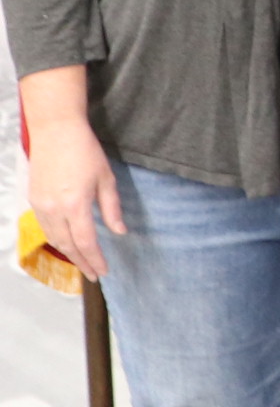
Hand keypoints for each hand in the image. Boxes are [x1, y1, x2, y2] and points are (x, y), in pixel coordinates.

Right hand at [22, 113, 121, 277]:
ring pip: (54, 238)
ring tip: (83, 264)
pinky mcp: (34, 199)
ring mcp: (40, 205)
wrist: (55, 131)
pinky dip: (57, 239)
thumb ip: (112, 208)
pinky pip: (45, 227)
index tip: (104, 272)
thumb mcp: (107, 179)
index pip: (86, 242)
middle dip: (82, 262)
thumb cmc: (86, 151)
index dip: (95, 259)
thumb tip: (119, 232)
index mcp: (76, 205)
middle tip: (94, 274)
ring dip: (68, 253)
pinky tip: (67, 243)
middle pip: (68, 245)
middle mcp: (54, 209)